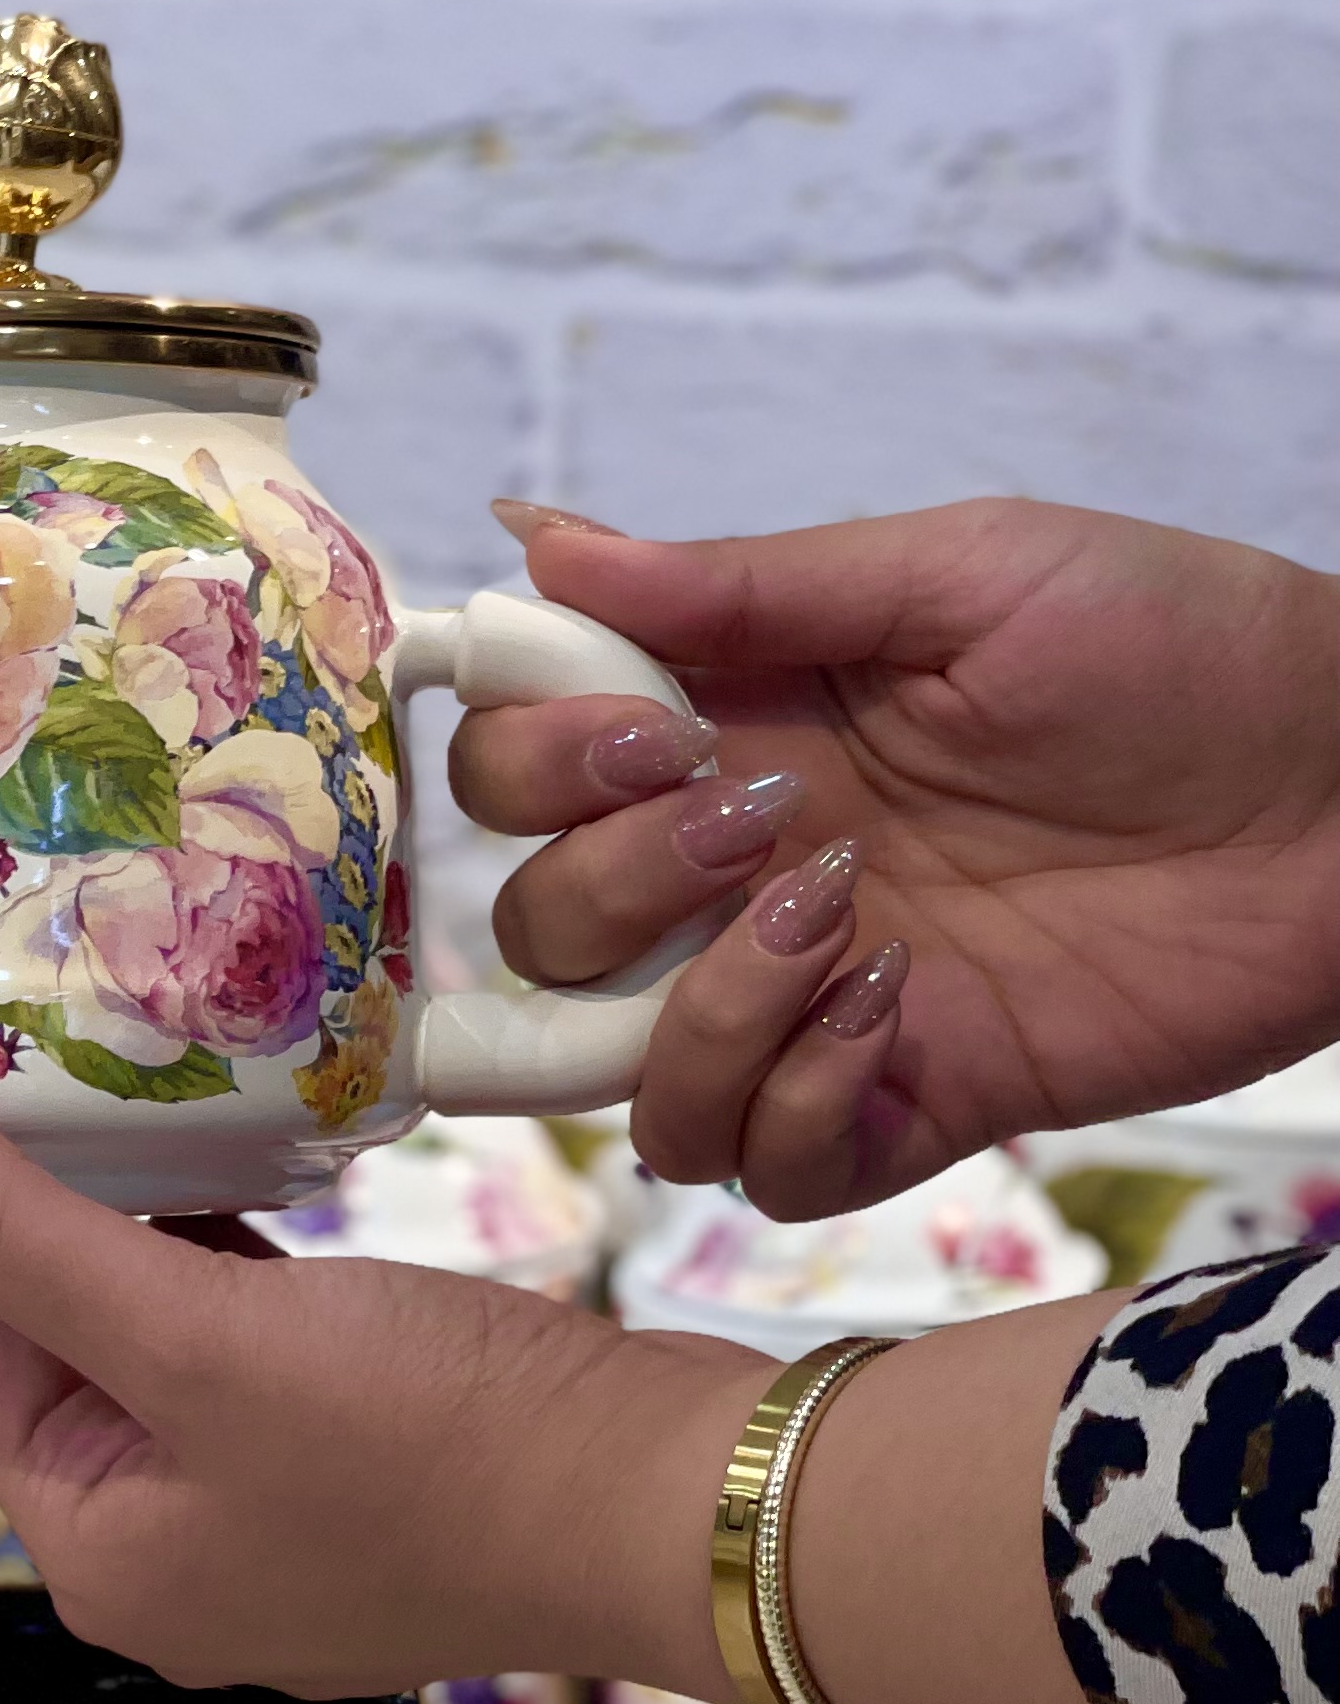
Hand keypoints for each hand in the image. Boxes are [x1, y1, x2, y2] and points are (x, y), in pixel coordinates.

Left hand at [0, 1069, 761, 1702]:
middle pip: (37, 1350)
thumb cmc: (436, 1445)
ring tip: (23, 1102)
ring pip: (140, 1339)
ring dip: (91, 1226)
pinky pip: (236, 1342)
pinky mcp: (359, 1460)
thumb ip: (6, 1231)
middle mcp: (169, 1551)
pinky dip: (201, 1253)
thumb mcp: (193, 1330)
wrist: (677, 1507)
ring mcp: (270, 1512)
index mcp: (100, 1551)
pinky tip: (192, 1169)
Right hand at [467, 496, 1339, 1215]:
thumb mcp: (959, 572)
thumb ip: (743, 579)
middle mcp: (746, 875)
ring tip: (847, 926)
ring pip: (629, 1083)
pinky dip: (798, 1102)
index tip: (653, 729)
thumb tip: (532, 534)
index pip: (522, 775)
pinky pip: (764, 1169)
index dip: (541, 761)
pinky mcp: (912, 1101)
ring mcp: (819, 1000)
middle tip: (775, 822)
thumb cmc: (1181, 645)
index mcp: (736, 726)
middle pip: (544, 932)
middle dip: (618, 883)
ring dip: (702, 1010)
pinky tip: (903, 1013)